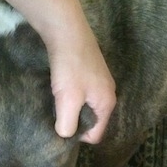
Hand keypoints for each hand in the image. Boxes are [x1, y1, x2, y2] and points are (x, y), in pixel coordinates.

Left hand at [0, 0, 115, 143]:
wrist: (66, 30)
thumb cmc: (70, 67)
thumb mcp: (68, 100)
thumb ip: (68, 124)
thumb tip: (65, 135)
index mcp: (107, 104)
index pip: (96, 135)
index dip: (79, 136)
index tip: (63, 126)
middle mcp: (108, 95)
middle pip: (92, 122)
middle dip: (75, 122)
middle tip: (58, 115)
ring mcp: (100, 83)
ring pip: (86, 108)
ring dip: (72, 109)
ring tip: (58, 101)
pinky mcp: (91, 73)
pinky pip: (82, 95)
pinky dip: (71, 96)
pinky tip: (61, 89)